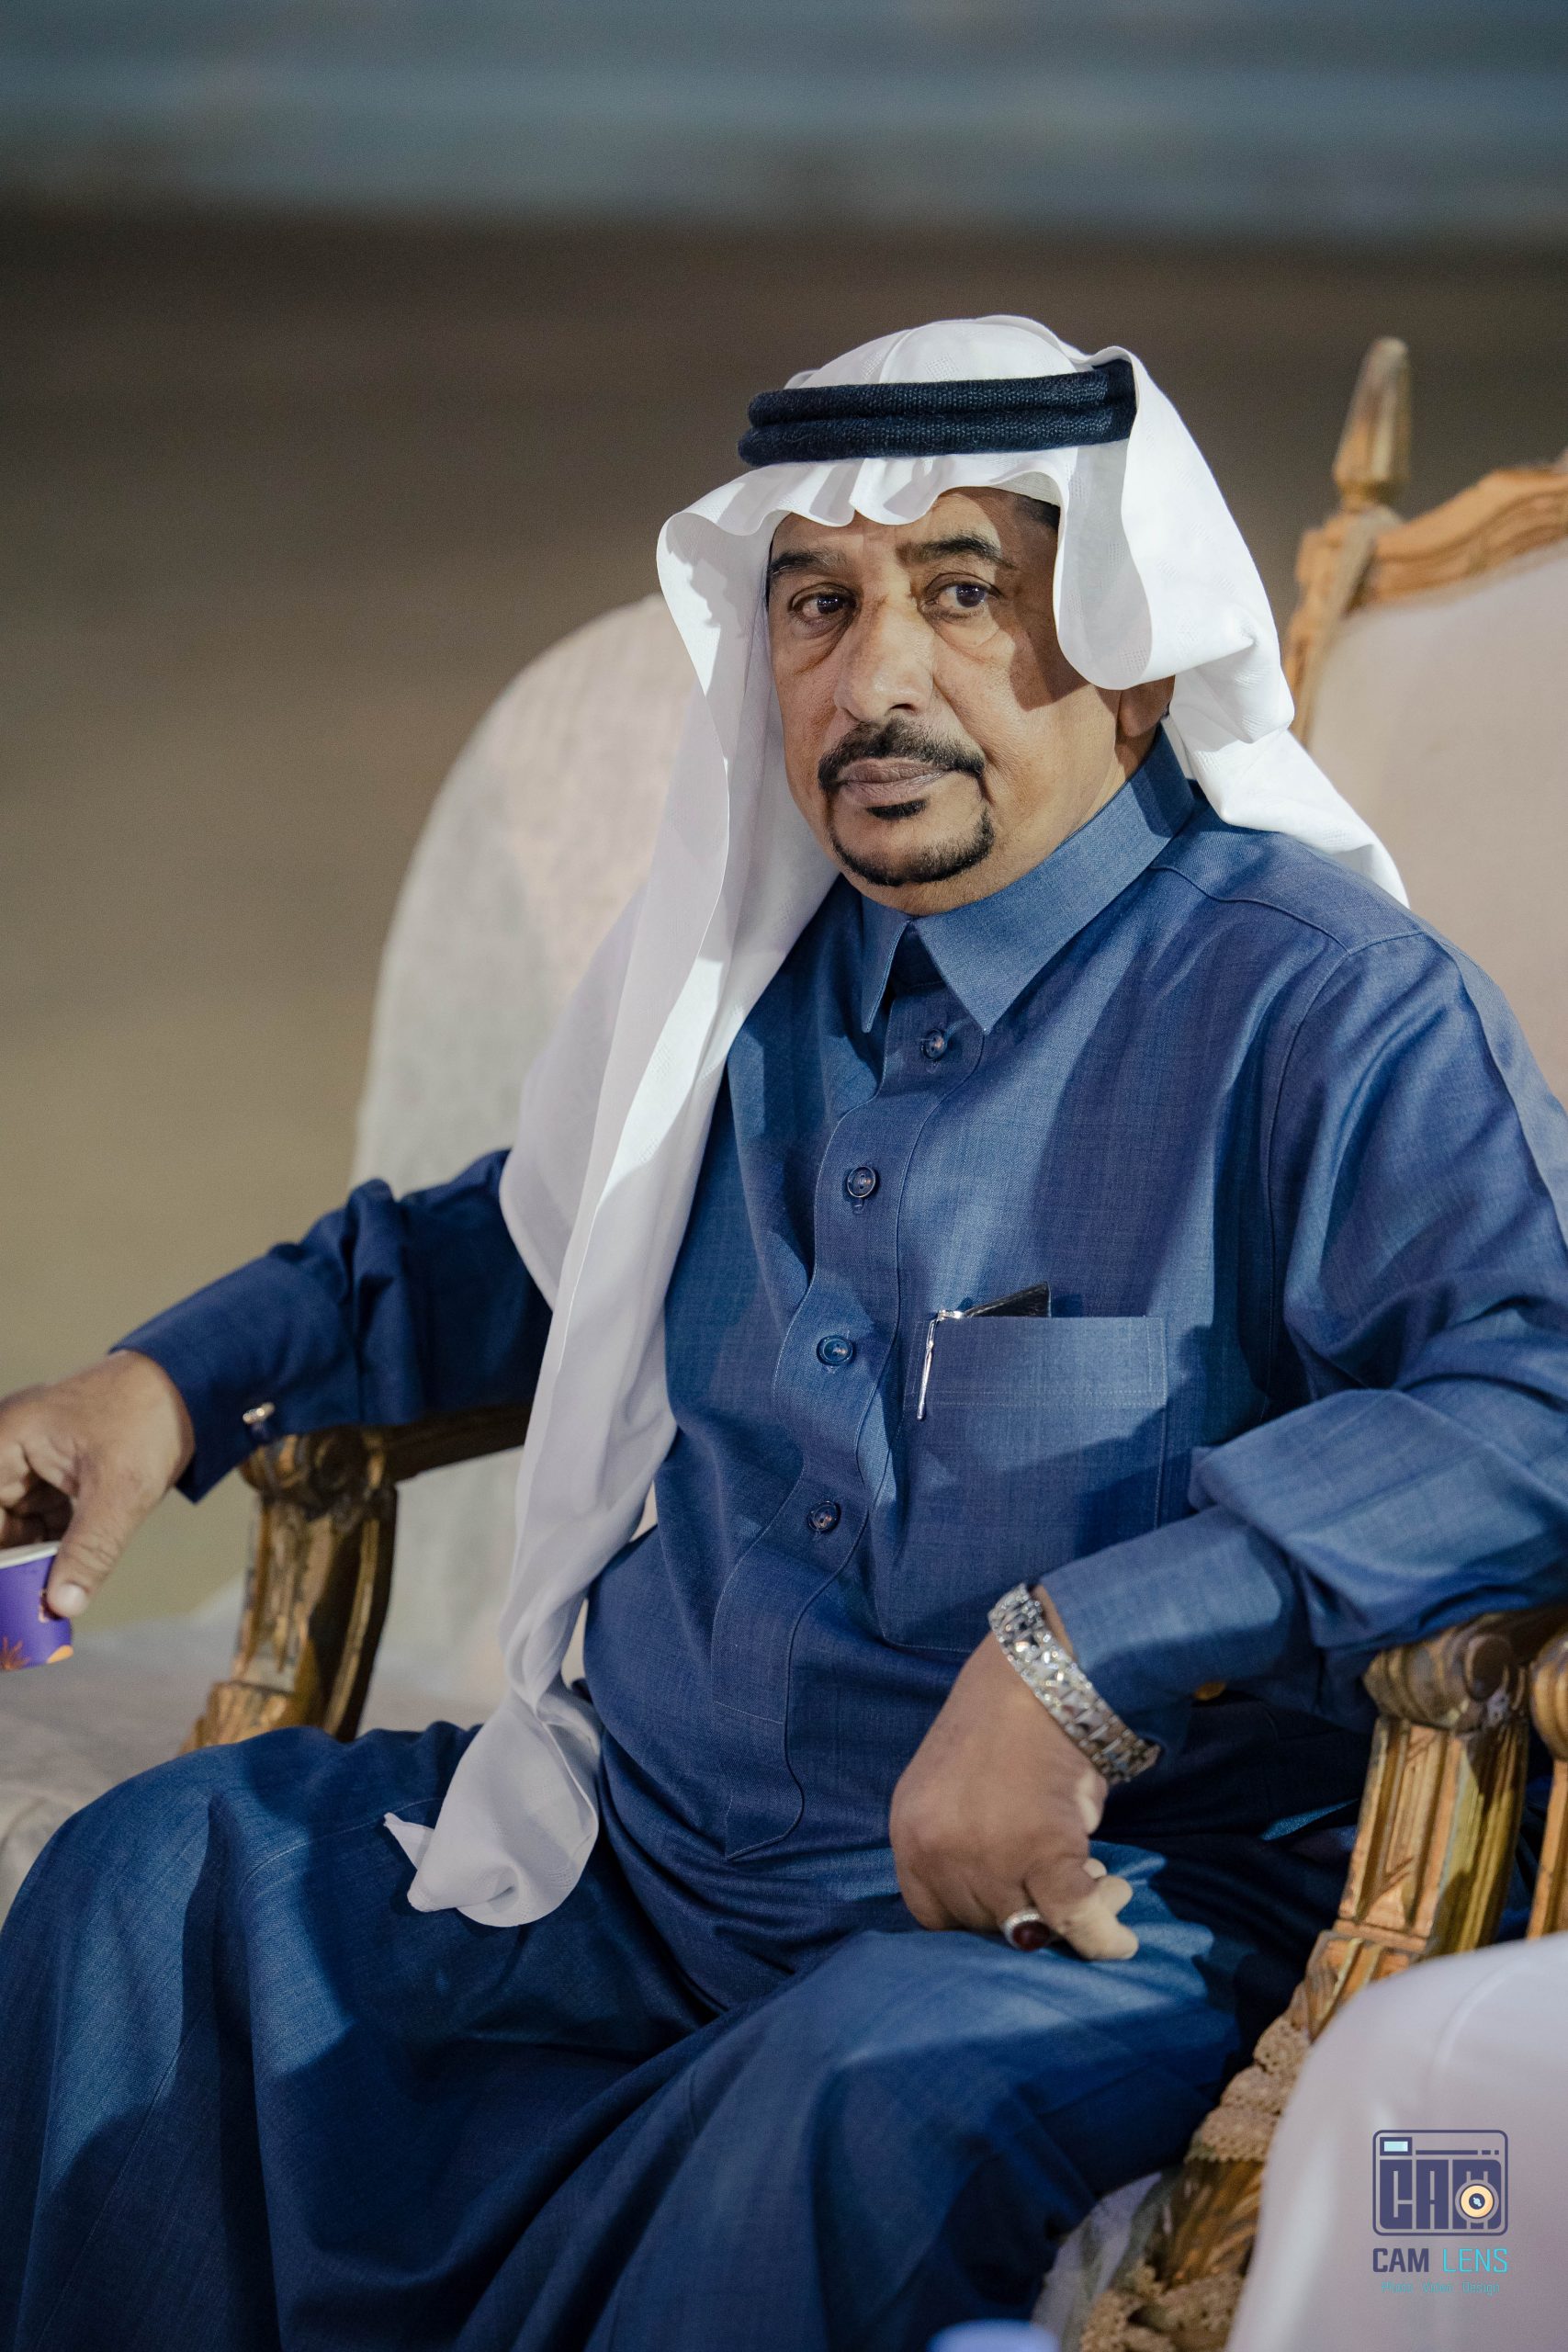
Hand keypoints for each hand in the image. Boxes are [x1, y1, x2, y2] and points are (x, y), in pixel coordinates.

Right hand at [0, 1353, 194, 1618]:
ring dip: (29, 1561)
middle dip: (12, 1564)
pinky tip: (67, 1574)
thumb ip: (89, 1550)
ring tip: (42, 1600)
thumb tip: (60, 1605)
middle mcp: (8, 1448)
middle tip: (28, 1607)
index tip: (11, 1593)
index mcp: (5, 1440)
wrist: (192, 1385)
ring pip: (14, 1527)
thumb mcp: (120, 1490)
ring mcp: (30, 1460)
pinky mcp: (54, 1472)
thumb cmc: (149, 1420)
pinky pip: (38, 1519)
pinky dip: (50, 1547)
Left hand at [889, 1596, 1138, 1961]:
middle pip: (978, 1925)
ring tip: (1102, 1887)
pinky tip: (1121, 1935)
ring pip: (1026, 1927)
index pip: (934, 1914)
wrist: (1042, 1674)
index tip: (1018, 1906)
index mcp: (908, 1832)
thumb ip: (971, 1851)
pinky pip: (1073, 1918)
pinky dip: (1102, 1932)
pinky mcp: (1041, 1852)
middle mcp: (934, 1850)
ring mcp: (983, 1854)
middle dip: (1025, 1917)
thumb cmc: (1008, 1726)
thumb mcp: (958, 1794)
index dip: (980, 1918)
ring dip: (1068, 1923)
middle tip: (1066, 1894)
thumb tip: (1022, 1919)